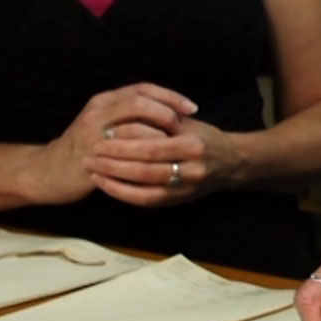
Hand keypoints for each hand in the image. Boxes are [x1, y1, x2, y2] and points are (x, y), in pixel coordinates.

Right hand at [25, 83, 196, 204]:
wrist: (48, 172)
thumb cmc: (85, 149)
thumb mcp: (104, 123)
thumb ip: (128, 115)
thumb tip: (169, 113)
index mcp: (104, 101)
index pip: (143, 88)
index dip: (170, 96)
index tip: (193, 107)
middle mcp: (98, 112)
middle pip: (140, 101)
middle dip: (168, 112)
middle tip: (187, 126)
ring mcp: (93, 134)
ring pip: (135, 126)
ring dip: (160, 136)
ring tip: (177, 146)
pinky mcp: (91, 158)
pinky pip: (125, 156)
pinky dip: (145, 158)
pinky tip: (160, 164)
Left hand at [84, 117, 245, 206]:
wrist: (231, 163)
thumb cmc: (204, 137)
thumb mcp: (187, 122)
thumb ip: (160, 120)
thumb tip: (122, 119)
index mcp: (192, 144)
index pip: (151, 144)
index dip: (124, 143)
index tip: (101, 135)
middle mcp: (191, 169)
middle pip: (145, 168)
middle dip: (113, 162)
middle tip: (89, 154)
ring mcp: (186, 189)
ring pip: (143, 188)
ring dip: (114, 180)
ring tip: (93, 170)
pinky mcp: (179, 201)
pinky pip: (146, 201)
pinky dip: (124, 194)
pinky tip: (107, 186)